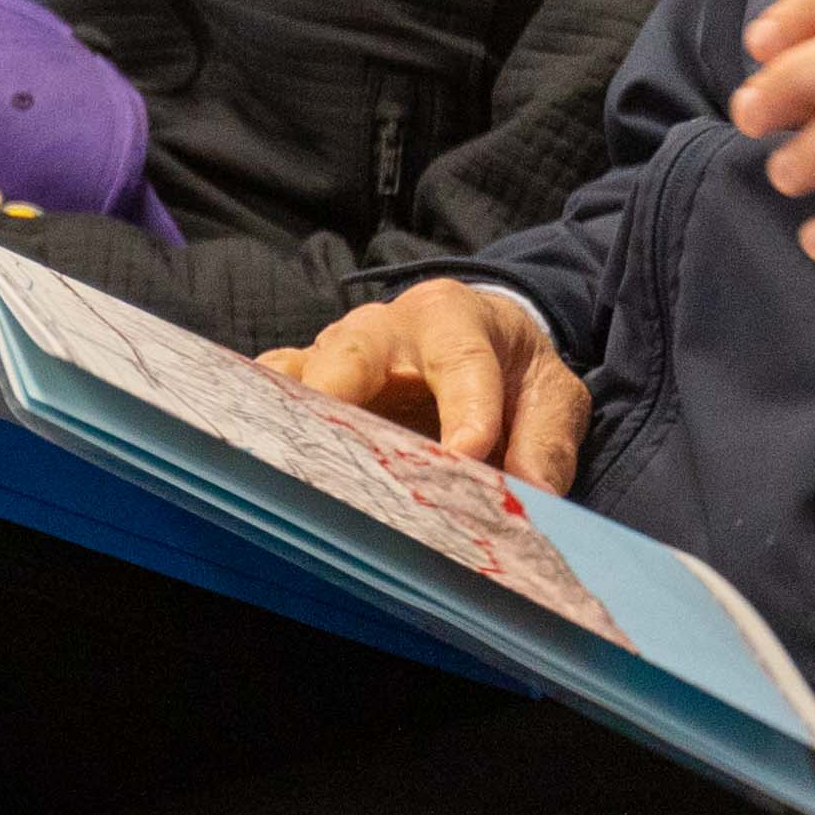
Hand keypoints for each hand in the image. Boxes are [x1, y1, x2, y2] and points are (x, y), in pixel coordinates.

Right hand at [270, 281, 588, 489]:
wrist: (478, 337)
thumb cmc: (510, 369)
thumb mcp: (549, 397)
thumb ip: (544, 442)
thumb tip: (532, 495)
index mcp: (454, 319)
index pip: (461, 362)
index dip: (464, 409)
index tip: (465, 454)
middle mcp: (384, 327)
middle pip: (352, 353)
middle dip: (342, 395)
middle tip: (344, 450)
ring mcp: (334, 352)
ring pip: (299, 373)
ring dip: (293, 418)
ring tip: (291, 464)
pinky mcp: (305, 377)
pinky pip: (269, 387)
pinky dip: (264, 418)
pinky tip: (264, 458)